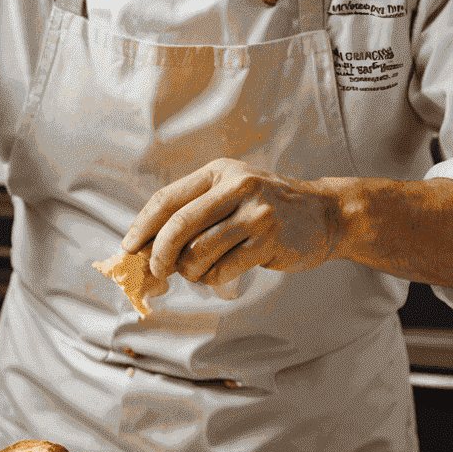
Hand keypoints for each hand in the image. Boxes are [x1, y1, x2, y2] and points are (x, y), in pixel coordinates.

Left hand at [123, 158, 337, 285]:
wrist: (325, 214)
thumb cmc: (268, 208)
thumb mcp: (232, 193)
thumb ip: (195, 211)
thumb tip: (147, 245)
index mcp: (218, 173)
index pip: (167, 199)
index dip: (141, 226)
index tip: (127, 247)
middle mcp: (236, 187)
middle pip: (178, 225)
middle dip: (158, 253)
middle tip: (155, 270)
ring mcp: (255, 213)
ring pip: (199, 251)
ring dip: (188, 271)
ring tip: (195, 272)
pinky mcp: (269, 240)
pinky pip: (223, 268)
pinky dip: (212, 278)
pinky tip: (218, 274)